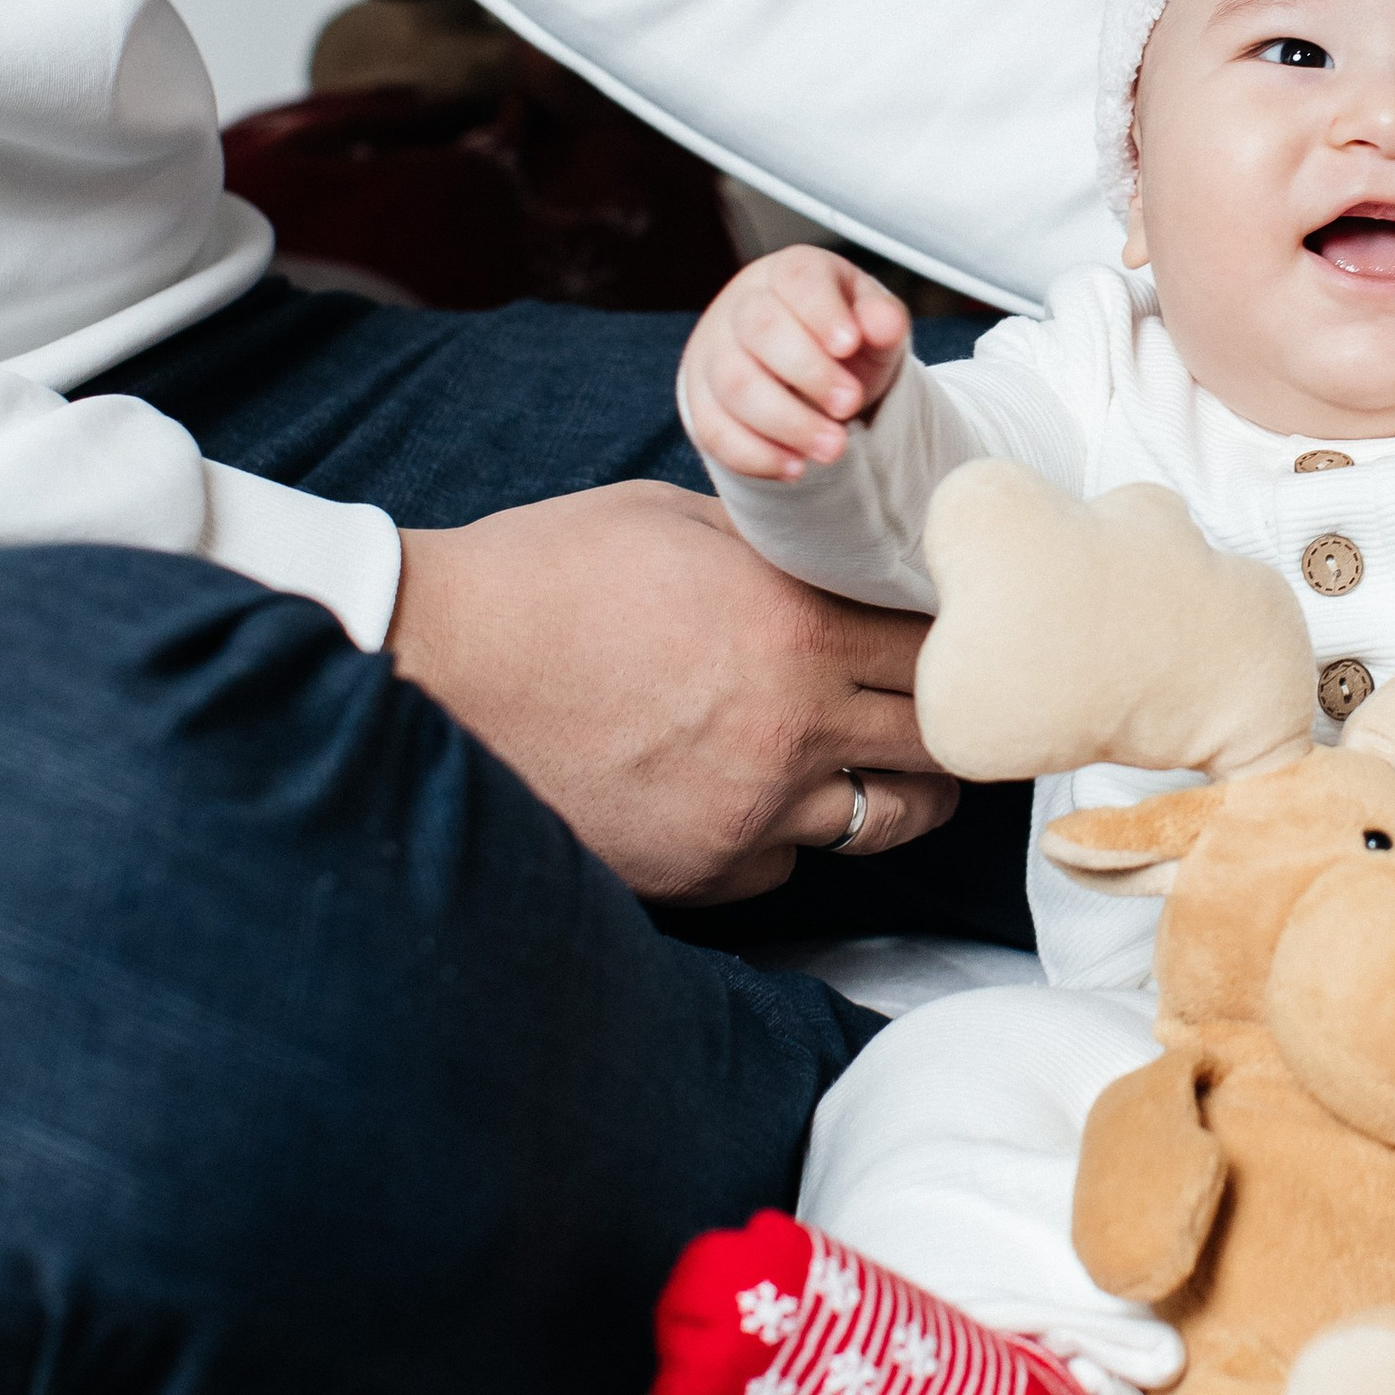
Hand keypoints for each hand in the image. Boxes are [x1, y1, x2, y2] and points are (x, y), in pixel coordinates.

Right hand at [388, 481, 954, 902]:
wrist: (433, 668)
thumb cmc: (544, 577)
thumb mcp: (675, 521)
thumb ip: (776, 550)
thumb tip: (839, 557)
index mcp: (797, 629)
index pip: (942, 648)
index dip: (961, 640)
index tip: (960, 635)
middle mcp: (793, 730)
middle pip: (941, 744)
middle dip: (955, 720)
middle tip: (949, 703)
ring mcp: (750, 814)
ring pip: (886, 820)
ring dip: (894, 786)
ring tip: (878, 758)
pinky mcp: (702, 873)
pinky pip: (790, 865)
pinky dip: (791, 834)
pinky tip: (760, 794)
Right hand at [683, 247, 911, 480]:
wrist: (803, 365)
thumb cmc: (840, 336)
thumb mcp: (873, 323)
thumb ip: (884, 320)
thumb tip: (885, 324)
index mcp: (791, 273)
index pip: (797, 278)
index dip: (821, 312)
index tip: (849, 346)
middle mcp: (744, 305)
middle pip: (760, 330)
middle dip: (809, 373)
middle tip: (850, 406)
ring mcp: (714, 352)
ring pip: (734, 384)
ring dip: (786, 423)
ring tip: (834, 448)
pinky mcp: (700, 400)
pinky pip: (713, 429)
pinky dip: (756, 455)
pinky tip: (795, 468)